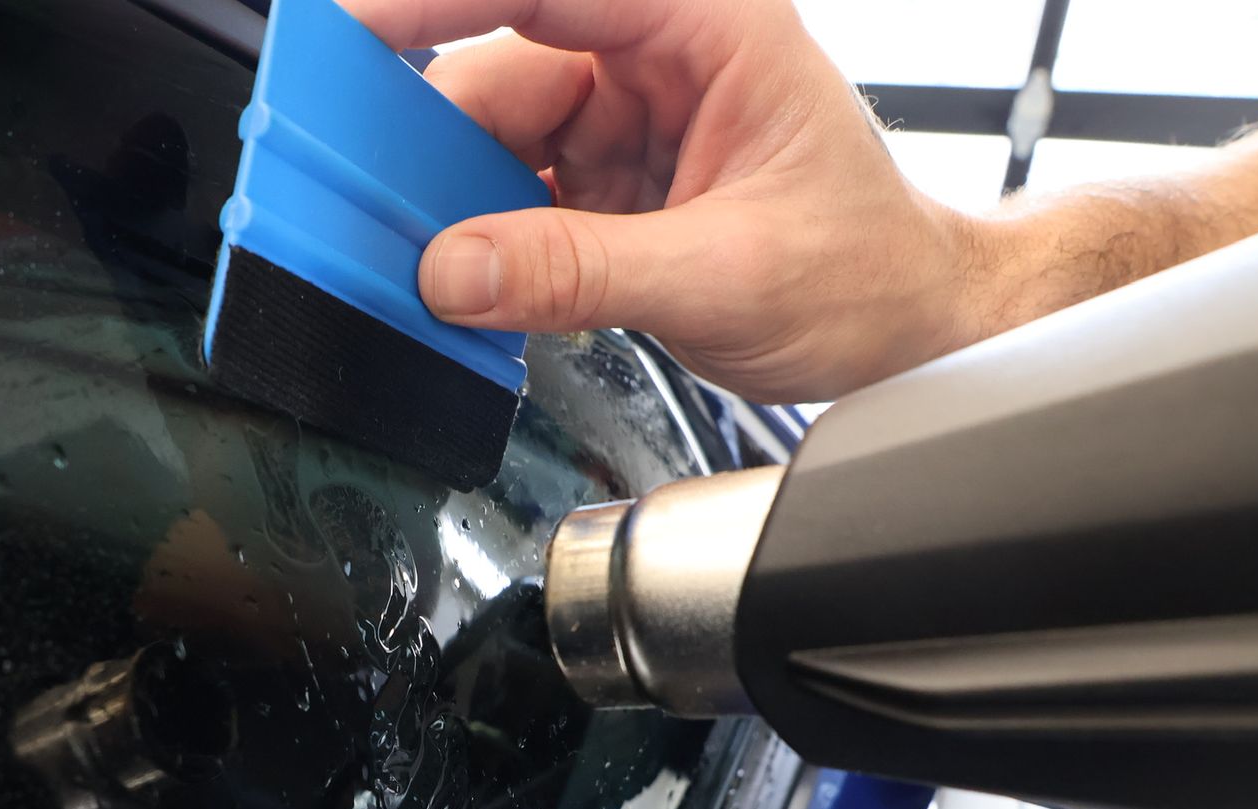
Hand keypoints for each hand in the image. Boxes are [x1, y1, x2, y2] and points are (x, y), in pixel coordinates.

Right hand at [341, 0, 988, 401]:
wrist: (904, 328)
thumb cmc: (864, 272)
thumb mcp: (723, 276)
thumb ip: (580, 272)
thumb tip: (454, 269)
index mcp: (709, 27)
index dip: (438, 3)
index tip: (353, 33)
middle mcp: (657, 58)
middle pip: (500, 71)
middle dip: (428, 140)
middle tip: (367, 203)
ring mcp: (623, 121)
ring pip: (491, 139)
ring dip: (445, 201)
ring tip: (413, 260)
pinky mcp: (603, 184)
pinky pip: (508, 196)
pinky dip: (474, 239)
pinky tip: (457, 277)